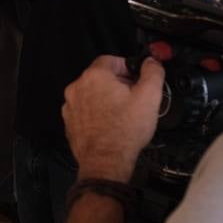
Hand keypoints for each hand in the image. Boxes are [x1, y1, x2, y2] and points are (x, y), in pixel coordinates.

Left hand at [62, 56, 165, 182]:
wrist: (106, 162)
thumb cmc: (125, 132)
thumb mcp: (149, 97)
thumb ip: (152, 73)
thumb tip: (152, 62)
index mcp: (94, 77)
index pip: (110, 60)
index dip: (126, 66)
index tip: (135, 76)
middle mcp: (77, 88)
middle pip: (100, 77)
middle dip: (117, 83)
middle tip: (133, 96)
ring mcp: (71, 106)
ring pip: (91, 94)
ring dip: (106, 98)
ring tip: (123, 112)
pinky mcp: (70, 123)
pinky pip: (85, 111)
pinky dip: (96, 113)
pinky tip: (110, 124)